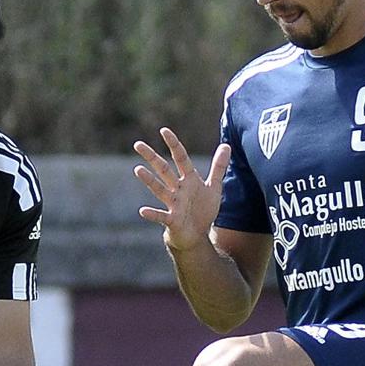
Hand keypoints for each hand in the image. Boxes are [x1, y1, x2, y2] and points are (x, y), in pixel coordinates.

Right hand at [133, 127, 231, 251]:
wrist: (197, 234)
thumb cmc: (202, 209)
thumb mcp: (213, 187)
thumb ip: (218, 167)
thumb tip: (226, 145)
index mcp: (188, 179)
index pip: (180, 158)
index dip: (173, 144)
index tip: (164, 131)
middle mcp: (178, 189)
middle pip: (164, 170)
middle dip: (151, 157)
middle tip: (137, 144)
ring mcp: (173, 204)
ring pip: (160, 189)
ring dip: (149, 180)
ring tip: (137, 170)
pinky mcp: (172, 220)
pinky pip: (161, 216)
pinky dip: (152, 214)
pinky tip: (143, 211)